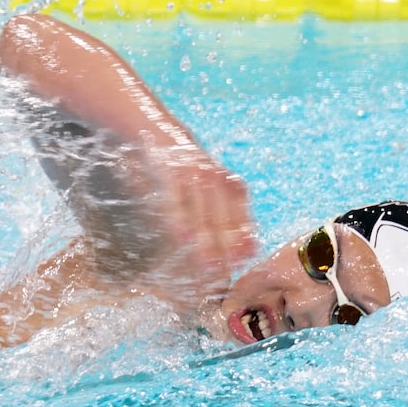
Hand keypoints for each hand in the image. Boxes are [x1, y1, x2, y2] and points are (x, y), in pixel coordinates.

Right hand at [144, 144, 255, 297]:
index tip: (244, 261)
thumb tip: (242, 251)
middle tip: (225, 272)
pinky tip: (183, 238)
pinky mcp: (171, 172)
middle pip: (223, 219)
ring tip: (209, 265)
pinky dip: (180, 218)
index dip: (243, 239)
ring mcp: (194, 175)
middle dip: (226, 247)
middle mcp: (216, 179)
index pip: (241, 216)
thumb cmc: (191, 172)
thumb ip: (226, 215)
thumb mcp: (213, 187)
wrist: (163, 134)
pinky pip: (177, 199)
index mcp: (231, 185)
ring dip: (206, 241)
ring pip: (202, 213)